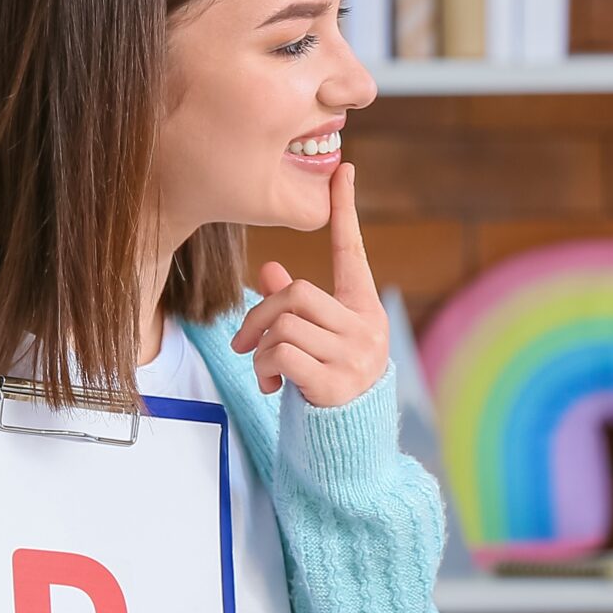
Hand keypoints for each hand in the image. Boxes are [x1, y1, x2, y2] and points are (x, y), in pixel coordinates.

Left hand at [230, 162, 388, 407]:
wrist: (349, 442)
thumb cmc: (329, 382)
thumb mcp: (316, 340)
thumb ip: (296, 307)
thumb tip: (268, 270)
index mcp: (364, 308)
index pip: (353, 252)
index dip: (346, 211)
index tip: (344, 170)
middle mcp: (366, 328)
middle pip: (298, 294)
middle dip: (260, 314)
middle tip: (246, 342)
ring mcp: (354, 356)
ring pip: (284, 326)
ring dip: (260, 349)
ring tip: (265, 371)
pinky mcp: (336, 384)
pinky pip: (282, 355)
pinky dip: (264, 368)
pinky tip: (271, 386)